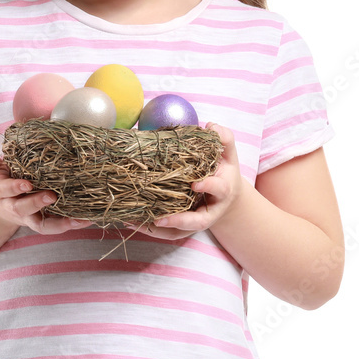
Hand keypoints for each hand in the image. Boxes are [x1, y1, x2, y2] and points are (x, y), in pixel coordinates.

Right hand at [0, 146, 92, 234]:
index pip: (6, 190)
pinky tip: (86, 219)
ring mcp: (27, 217)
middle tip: (52, 196)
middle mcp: (13, 207)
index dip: (15, 187)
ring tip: (78, 219)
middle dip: (36, 203)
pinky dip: (69, 224)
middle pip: (23, 209)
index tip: (27, 183)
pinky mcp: (39, 221)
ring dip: (60, 223)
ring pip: (41, 224)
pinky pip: (53, 226)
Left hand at [125, 123, 241, 240]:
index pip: (218, 189)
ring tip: (134, 221)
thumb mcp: (227, 153)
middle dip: (180, 221)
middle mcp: (210, 210)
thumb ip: (224, 138)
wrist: (227, 196)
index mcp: (223, 190)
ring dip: (157, 229)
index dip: (207, 186)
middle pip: (197, 221)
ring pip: (178, 231)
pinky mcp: (183, 227)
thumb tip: (211, 125)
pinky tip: (131, 220)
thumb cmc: (223, 171)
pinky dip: (150, 229)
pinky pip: (167, 232)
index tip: (195, 183)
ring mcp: (196, 221)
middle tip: (160, 219)